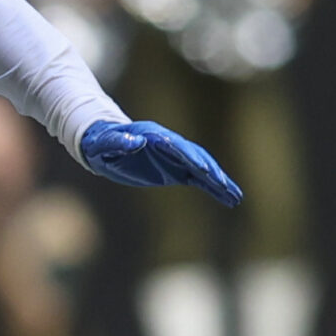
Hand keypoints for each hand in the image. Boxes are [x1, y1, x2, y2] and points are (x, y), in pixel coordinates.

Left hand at [81, 119, 242, 207]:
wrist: (102, 144)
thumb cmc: (99, 143)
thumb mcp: (102, 144)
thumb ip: (117, 142)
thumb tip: (134, 141)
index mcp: (153, 137)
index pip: (175, 146)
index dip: (189, 157)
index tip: (203, 169)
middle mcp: (169, 145)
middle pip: (195, 156)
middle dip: (211, 171)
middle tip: (225, 185)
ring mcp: (175, 157)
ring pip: (203, 168)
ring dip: (219, 181)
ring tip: (236, 196)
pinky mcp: (176, 169)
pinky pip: (199, 179)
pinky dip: (215, 187)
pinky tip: (230, 198)